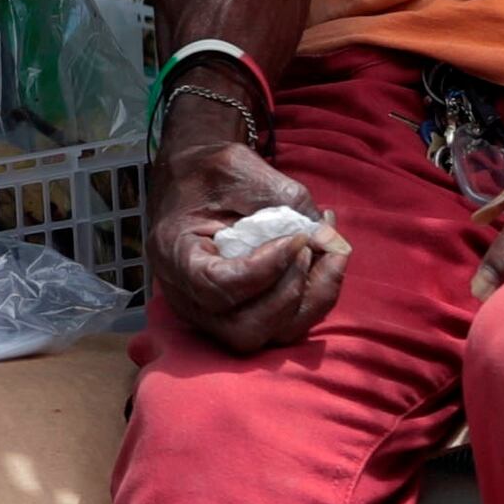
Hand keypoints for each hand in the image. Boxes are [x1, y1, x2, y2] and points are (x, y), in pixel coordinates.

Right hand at [149, 126, 346, 356]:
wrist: (196, 178)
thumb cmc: (211, 170)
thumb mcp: (241, 168)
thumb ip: (286, 202)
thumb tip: (328, 238)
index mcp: (175, 254)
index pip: (216, 287)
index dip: (264, 272)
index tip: (295, 239)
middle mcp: (188, 296)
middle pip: (243, 330)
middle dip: (289, 294)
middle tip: (308, 248)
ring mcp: (213, 313)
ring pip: (267, 336)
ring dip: (310, 299)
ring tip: (327, 253)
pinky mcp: (240, 314)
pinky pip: (281, 326)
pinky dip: (313, 299)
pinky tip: (325, 261)